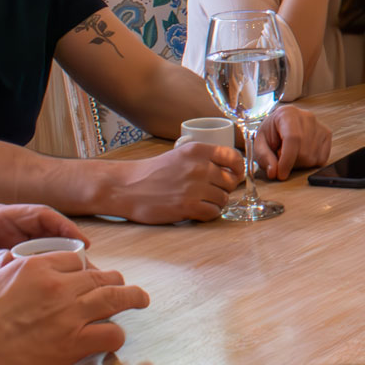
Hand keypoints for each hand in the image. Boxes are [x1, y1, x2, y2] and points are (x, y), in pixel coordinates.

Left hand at [0, 204, 85, 302]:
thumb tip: (12, 262)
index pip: (41, 215)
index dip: (64, 227)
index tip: (81, 243)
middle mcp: (9, 230)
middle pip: (49, 234)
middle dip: (68, 249)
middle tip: (86, 268)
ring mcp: (10, 247)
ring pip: (45, 252)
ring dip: (61, 264)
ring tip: (78, 281)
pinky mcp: (8, 264)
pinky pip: (34, 267)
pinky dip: (47, 276)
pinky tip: (57, 289)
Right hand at [0, 253, 148, 364]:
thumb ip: (25, 271)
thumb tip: (42, 273)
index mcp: (38, 266)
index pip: (78, 260)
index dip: (87, 270)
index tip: (90, 278)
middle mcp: (59, 286)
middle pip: (102, 276)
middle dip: (115, 282)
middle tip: (121, 287)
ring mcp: (69, 315)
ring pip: (117, 298)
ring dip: (133, 298)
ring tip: (140, 300)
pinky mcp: (73, 343)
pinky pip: (111, 334)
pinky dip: (116, 335)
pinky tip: (112, 337)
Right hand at [108, 141, 242, 223]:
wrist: (126, 187)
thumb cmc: (153, 173)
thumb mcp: (180, 155)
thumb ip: (204, 159)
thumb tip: (233, 170)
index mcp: (197, 150)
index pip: (233, 157)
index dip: (238, 168)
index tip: (235, 175)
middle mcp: (198, 167)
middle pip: (231, 182)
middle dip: (223, 189)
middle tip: (209, 192)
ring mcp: (193, 187)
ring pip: (223, 199)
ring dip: (214, 203)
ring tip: (199, 201)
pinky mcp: (187, 206)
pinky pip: (213, 213)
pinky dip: (207, 214)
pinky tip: (196, 211)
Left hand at [253, 104, 331, 179]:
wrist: (281, 124)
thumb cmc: (271, 132)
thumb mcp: (260, 143)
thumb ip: (264, 157)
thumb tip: (274, 172)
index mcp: (288, 114)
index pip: (293, 139)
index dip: (287, 160)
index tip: (281, 174)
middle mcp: (307, 117)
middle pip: (303, 152)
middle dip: (290, 162)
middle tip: (281, 155)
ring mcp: (319, 126)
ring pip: (312, 157)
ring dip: (299, 163)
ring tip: (291, 152)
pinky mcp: (327, 135)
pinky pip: (321, 159)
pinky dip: (309, 162)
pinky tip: (301, 153)